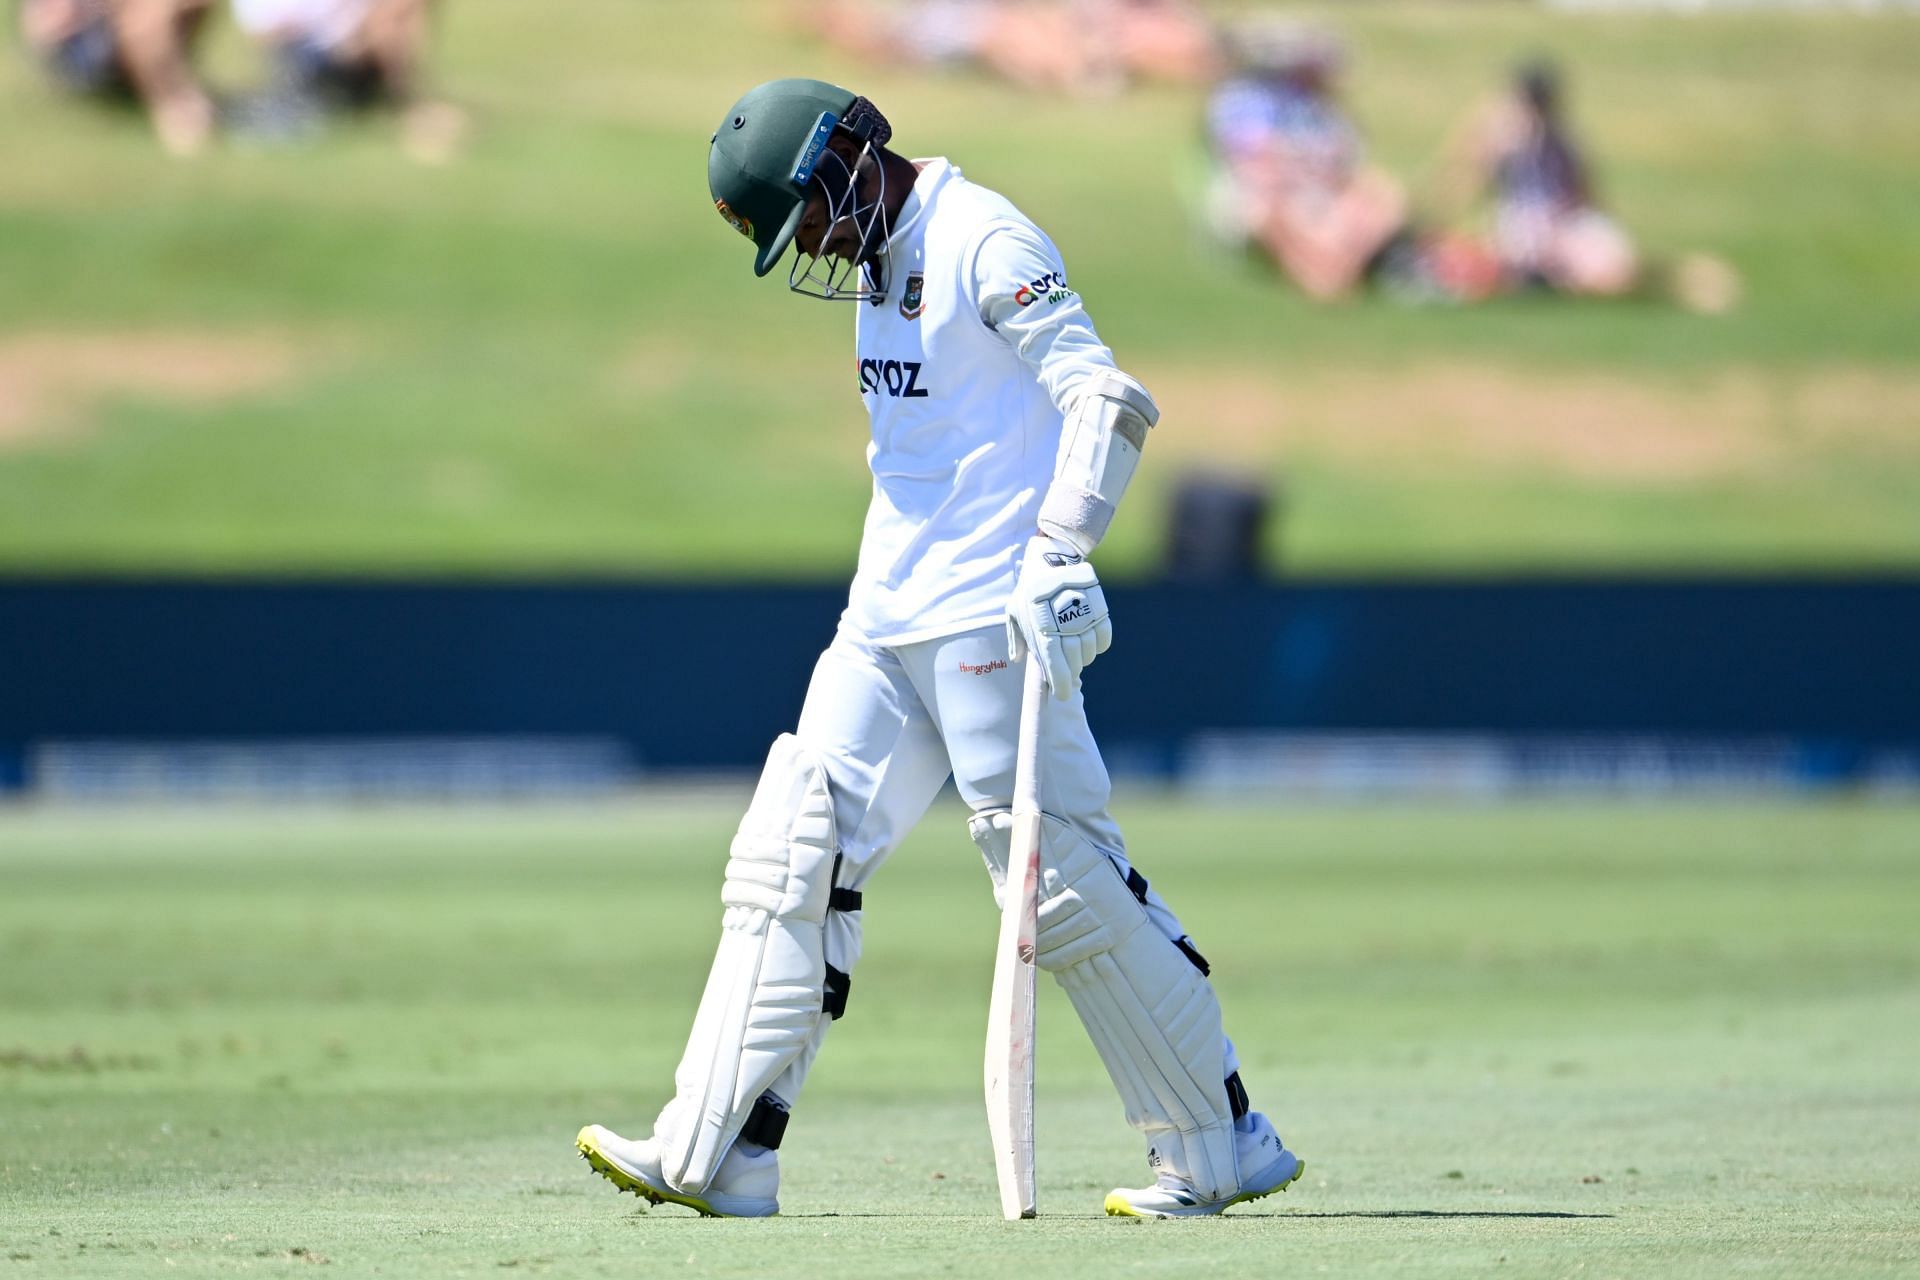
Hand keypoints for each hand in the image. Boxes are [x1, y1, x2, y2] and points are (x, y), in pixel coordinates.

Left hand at [1006, 537, 1111, 699]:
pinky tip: (1090, 642)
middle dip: (1072, 672)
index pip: (1054, 662)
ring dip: (1084, 657)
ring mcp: (1083, 615)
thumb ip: (1016, 637)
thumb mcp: (1013, 610)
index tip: (1062, 694)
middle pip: (1075, 660)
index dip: (1060, 682)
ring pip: (1090, 650)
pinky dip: (1099, 645)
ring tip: (1076, 652)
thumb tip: (1018, 659)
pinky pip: (1103, 636)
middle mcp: (1063, 623)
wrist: (1052, 557)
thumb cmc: (1029, 589)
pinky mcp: (1098, 607)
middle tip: (1068, 673)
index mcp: (1041, 626)